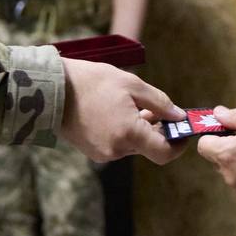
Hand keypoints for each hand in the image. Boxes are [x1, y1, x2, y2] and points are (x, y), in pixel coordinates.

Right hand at [60, 57, 185, 163]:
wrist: (53, 88)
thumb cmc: (93, 82)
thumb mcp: (132, 84)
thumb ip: (160, 103)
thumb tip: (179, 117)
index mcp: (129, 134)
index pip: (164, 153)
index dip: (178, 145)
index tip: (182, 132)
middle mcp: (117, 150)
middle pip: (148, 147)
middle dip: (157, 130)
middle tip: (157, 109)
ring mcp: (103, 153)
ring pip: (133, 145)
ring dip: (139, 129)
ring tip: (130, 104)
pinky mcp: (92, 151)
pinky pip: (117, 144)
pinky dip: (124, 132)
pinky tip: (116, 111)